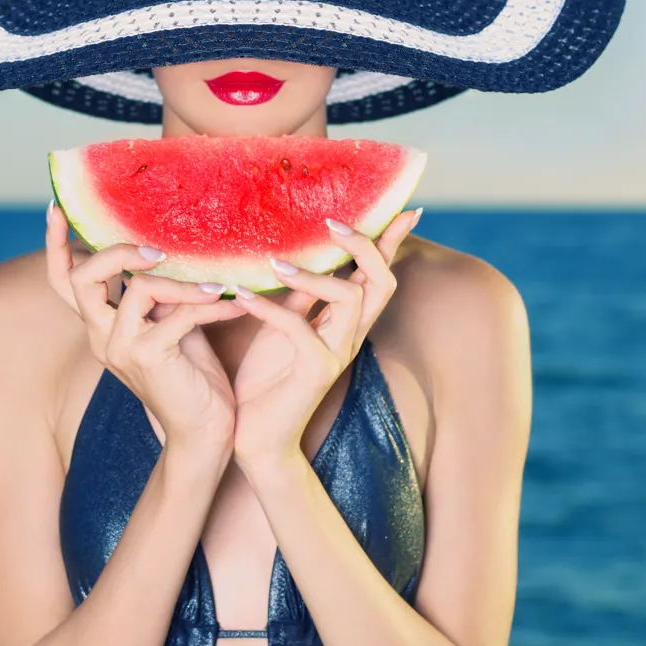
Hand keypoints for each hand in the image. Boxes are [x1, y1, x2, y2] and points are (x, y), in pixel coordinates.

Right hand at [45, 203, 243, 451]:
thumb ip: (159, 294)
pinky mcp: (147, 357)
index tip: (55, 207)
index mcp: (101, 326)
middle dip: (118, 251)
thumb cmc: (192, 376)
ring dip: (183, 283)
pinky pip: (177, 314)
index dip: (55, 245)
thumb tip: (169, 249)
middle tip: (158, 249)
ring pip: (138, 288)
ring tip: (219, 285)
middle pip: (83, 278)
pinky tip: (234, 304)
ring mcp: (120, 348)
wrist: (204, 432)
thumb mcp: (170, 324)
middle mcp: (101, 336)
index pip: (63, 281)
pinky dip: (209, 304)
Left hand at [229, 209, 421, 472]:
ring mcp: (337, 354)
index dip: (391, 244)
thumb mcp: (282, 326)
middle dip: (366, 248)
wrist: (256, 437)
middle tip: (334, 223)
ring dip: (315, 275)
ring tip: (275, 263)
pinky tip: (241, 295)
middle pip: (381, 283)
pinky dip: (270, 308)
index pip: (377, 276)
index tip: (404, 209)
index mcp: (345, 323)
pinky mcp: (315, 372)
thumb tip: (294, 252)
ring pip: (351, 299)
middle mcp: (350, 336)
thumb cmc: (267, 381)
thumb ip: (297, 295)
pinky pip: (299, 329)